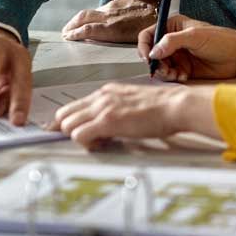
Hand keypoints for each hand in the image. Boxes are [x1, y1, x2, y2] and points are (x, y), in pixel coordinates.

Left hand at [52, 82, 218, 148]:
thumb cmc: (161, 108)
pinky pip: (79, 135)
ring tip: (100, 142)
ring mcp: (102, 108)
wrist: (175, 106)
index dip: (65, 122)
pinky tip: (104, 143)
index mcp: (106, 92)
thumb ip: (115, 109)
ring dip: (79, 137)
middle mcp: (100, 97)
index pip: (73, 106)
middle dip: (68, 130)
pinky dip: (86, 144)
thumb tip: (106, 126)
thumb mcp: (132, 102)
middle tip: (86, 140)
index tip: (60, 132)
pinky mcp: (107, 121)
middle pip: (63, 115)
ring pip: (68, 125)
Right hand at [62, 0, 158, 42]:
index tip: (67, 36)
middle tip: (66, 30)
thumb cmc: (151, 28)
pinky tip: (104, 16)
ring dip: (85, 18)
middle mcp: (110, 14)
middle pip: (83, 17)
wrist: (165, 7)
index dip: (74, 33)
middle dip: (72, 24)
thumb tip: (106, 36)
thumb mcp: (131, 39)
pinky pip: (110, 5)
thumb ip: (115, 36)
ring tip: (79, 24)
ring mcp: (115, 4)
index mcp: (112, 27)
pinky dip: (103, 12)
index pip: (86, 29)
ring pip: (96, 11)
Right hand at [140, 15, 235, 80]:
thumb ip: (172, 41)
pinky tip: (183, 76)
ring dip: (164, 72)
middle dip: (155, 63)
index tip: (148, 57)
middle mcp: (172, 41)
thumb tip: (153, 52)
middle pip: (151, 54)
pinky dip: (173, 78)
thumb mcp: (195, 36)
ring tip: (176, 74)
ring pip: (159, 67)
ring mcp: (178, 56)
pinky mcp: (183, 69)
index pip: (148, 34)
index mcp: (173, 26)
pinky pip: (170, 75)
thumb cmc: (221, 40)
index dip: (144, 46)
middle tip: (164, 69)